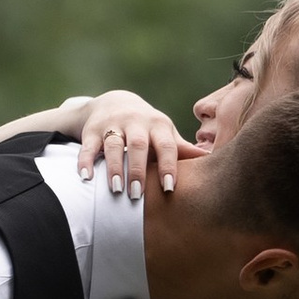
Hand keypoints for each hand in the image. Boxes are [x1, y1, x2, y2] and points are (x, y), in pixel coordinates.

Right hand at [76, 90, 190, 202]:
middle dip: (138, 170)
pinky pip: (88, 146)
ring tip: (115, 189)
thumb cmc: (148, 127)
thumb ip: (184, 150)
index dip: (168, 166)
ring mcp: (112, 125)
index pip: (166, 146)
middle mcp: (136, 122)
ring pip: (113, 145)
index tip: (169, 188)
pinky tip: (85, 177)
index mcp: (158, 125)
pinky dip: (85, 161)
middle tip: (137, 195)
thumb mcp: (166, 133)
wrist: (114, 102)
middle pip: (138, 145)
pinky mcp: (92, 130)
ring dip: (114, 167)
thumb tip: (214, 160)